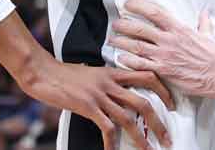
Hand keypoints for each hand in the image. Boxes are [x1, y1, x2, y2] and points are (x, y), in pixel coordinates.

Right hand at [16, 52, 173, 148]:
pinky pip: (106, 127)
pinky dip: (111, 142)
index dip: (163, 90)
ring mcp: (100, 95)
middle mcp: (110, 83)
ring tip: (147, 149)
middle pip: (143, 101)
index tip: (172, 104)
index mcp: (114, 72)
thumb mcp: (93, 73)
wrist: (43, 72)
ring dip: (140, 136)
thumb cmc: (64, 74)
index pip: (148, 76)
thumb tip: (119, 94)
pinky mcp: (87, 107)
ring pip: (128, 117)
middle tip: (166, 137)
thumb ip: (108, 82)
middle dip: (158, 122)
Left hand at [110, 0, 214, 102]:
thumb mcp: (209, 34)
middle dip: (124, 25)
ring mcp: (165, 56)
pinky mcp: (164, 71)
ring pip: (137, 46)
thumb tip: (204, 12)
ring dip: (121, 42)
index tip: (129, 4)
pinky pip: (141, 65)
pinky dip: (129, 60)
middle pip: (140, 29)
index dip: (138, 6)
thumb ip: (203, 23)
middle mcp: (169, 40)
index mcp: (179, 28)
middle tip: (116, 24)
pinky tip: (120, 58)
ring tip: (112, 40)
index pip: (154, 12)